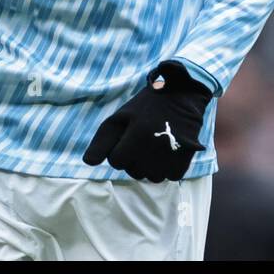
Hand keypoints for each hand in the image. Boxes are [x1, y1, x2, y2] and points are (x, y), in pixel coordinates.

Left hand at [82, 61, 211, 181]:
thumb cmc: (147, 106)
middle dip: (134, 158)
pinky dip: (167, 167)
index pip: (116, 161)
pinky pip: (168, 177)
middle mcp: (154, 150)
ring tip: (156, 143)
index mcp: (137, 136)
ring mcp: (171, 158)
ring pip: (150, 177)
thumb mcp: (121, 117)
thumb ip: (101, 140)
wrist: (183, 96)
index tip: (129, 136)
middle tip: (144, 137)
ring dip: (150, 165)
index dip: (119, 149)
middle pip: (132, 171)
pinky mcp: (185, 163)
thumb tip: (88, 162)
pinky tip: (169, 150)